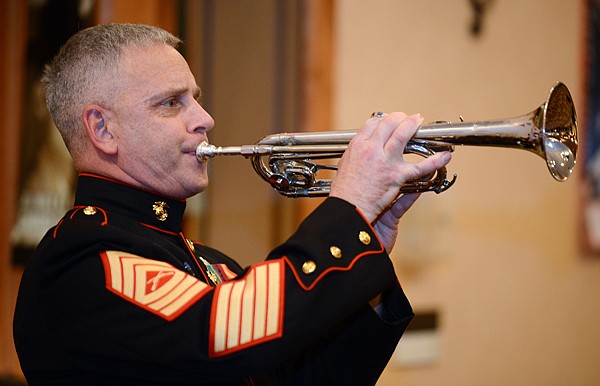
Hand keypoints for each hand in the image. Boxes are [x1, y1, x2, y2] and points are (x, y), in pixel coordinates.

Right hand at [329, 112, 450, 250]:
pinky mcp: (396, 177)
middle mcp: (370, 150)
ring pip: (402, 135)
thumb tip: (361, 154)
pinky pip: (420, 167)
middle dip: (400, 118)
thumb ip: (355, 159)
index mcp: (356, 147)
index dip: (383, 120)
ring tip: (419, 122)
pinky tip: (445, 156)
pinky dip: (435, 161)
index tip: (389, 121)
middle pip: (388, 124)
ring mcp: (385, 162)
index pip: (372, 124)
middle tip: (408, 119)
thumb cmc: (344, 195)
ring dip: (413, 126)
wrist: (347, 211)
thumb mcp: (345, 169)